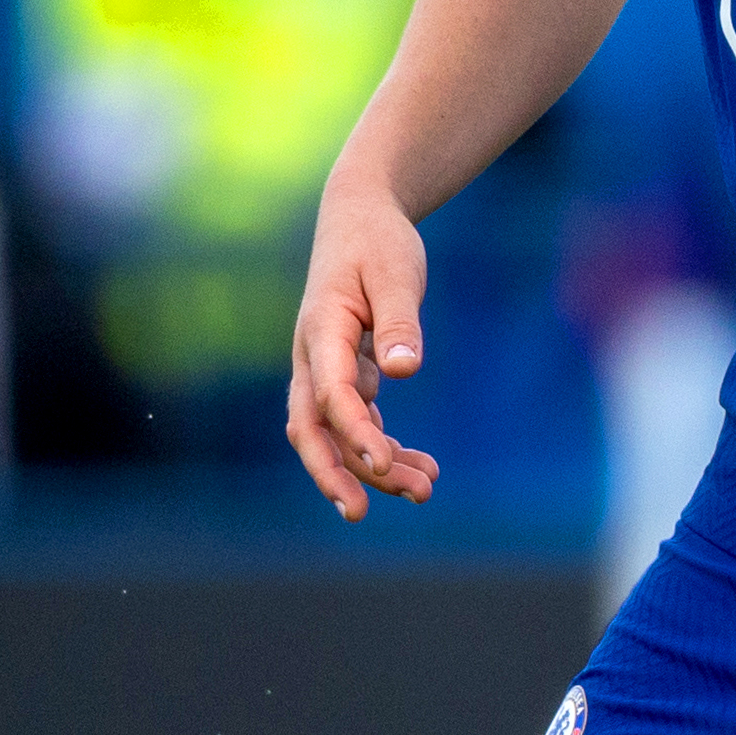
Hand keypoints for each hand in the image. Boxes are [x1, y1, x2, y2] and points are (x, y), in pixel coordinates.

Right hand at [288, 178, 438, 519]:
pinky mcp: (346, 376)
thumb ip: (399, 322)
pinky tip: (424, 468)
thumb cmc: (378, 242)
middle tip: (360, 515)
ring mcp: (325, 371)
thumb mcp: (396, 273)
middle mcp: (313, 358)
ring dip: (372, 467)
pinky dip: (385, 447)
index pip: (331, 393)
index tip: (383, 463)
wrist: (360, 220)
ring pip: (336, 434)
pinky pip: (358, 424)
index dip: (354, 432)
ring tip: (425, 491)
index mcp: (322, 329)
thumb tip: (404, 370)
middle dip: (333, 473)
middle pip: (310, 429)